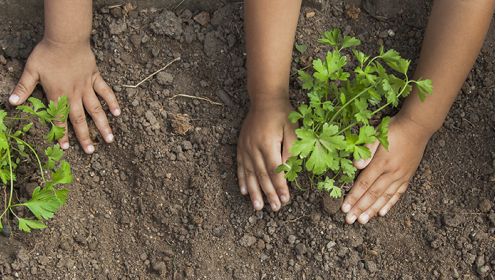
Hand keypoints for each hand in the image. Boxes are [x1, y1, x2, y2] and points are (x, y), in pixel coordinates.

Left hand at [9, 38, 119, 153]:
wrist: (66, 39)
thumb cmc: (47, 53)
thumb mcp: (31, 70)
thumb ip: (23, 88)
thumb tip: (11, 102)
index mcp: (58, 95)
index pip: (60, 119)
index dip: (62, 134)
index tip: (66, 147)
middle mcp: (74, 94)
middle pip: (80, 119)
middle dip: (85, 136)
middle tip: (91, 151)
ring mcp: (87, 87)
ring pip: (96, 110)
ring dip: (103, 125)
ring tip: (109, 139)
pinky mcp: (95, 78)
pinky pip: (105, 92)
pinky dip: (112, 102)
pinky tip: (117, 113)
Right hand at [237, 98, 297, 210]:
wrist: (265, 99)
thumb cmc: (283, 114)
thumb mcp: (293, 129)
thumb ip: (291, 150)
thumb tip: (289, 171)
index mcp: (267, 143)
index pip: (275, 170)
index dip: (280, 186)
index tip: (286, 199)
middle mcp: (253, 147)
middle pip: (262, 175)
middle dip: (269, 194)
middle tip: (275, 208)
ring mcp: (245, 147)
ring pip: (250, 174)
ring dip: (254, 192)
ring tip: (258, 206)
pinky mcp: (241, 146)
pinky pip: (241, 166)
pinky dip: (242, 180)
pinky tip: (243, 191)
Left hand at [341, 115, 430, 223]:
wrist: (417, 127)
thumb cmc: (393, 129)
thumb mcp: (377, 135)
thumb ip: (366, 150)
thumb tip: (356, 165)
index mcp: (381, 163)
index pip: (364, 184)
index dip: (353, 197)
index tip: (344, 208)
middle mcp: (391, 173)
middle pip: (373, 194)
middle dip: (360, 208)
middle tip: (349, 220)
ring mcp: (401, 176)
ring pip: (385, 197)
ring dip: (372, 210)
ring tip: (362, 221)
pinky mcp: (407, 176)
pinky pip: (397, 194)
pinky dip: (389, 204)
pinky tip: (382, 213)